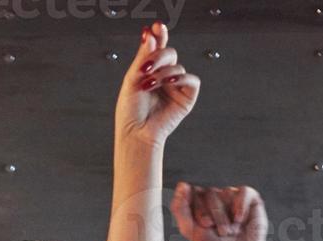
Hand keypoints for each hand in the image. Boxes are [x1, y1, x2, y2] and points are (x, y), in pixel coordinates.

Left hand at [115, 23, 199, 147]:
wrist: (135, 133)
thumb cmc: (130, 111)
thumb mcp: (133, 79)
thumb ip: (143, 57)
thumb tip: (150, 34)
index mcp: (151, 71)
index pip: (158, 49)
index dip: (160, 36)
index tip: (157, 26)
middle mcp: (165, 77)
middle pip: (170, 53)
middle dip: (158, 56)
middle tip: (146, 66)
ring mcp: (176, 86)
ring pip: (177, 66)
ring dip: (162, 73)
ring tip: (148, 85)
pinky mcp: (187, 97)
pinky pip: (191, 79)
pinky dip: (180, 77)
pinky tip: (168, 82)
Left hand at [170, 182, 268, 240]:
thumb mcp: (189, 229)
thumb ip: (180, 208)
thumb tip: (182, 184)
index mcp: (197, 201)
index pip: (193, 193)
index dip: (199, 211)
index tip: (205, 226)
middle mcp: (214, 195)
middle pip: (209, 193)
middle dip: (213, 216)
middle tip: (217, 230)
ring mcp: (230, 195)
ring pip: (225, 193)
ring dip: (226, 217)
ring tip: (230, 229)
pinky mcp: (249, 197)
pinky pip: (243, 192)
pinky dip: (241, 207)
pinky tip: (239, 220)